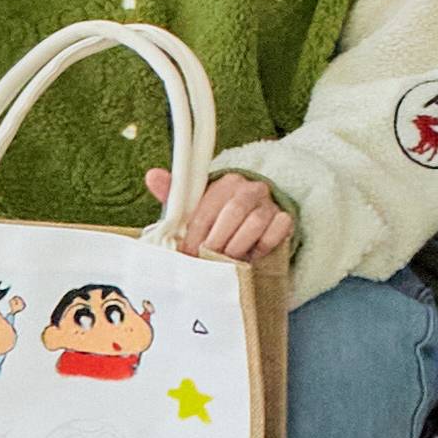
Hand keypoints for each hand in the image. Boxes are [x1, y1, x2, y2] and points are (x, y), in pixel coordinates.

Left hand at [150, 163, 292, 266]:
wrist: (253, 222)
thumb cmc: (218, 218)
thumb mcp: (196, 207)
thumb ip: (175, 195)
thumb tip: (151, 176)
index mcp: (226, 182)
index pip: (208, 206)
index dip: (195, 233)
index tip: (187, 254)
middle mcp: (250, 188)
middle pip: (233, 212)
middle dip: (217, 241)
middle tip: (206, 260)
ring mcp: (269, 203)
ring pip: (255, 222)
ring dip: (238, 246)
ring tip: (227, 262)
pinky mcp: (285, 218)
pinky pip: (277, 231)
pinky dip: (263, 246)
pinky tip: (251, 255)